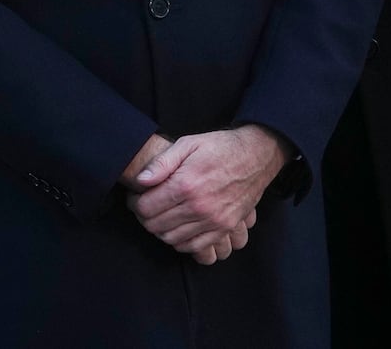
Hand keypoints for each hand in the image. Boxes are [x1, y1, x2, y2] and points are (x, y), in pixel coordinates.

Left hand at [127, 125, 289, 262]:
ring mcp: (214, 221)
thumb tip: (141, 180)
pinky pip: (194, 247)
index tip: (135, 197)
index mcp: (186, 184)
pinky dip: (180, 241)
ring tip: (161, 215)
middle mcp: (199, 207)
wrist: (256, 156)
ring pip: (172, 239)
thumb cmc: (219, 147)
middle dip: (144, 217)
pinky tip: (178, 227)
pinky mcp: (225, 228)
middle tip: (145, 206)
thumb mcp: (187, 143)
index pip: (146, 208)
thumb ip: (162, 163)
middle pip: (155, 226)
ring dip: (160, 230)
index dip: (134, 204)